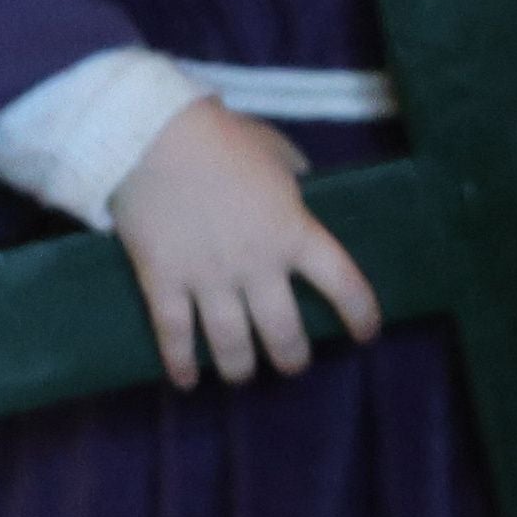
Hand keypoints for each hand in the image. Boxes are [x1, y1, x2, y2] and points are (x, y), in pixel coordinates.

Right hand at [108, 96, 384, 387]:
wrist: (151, 135)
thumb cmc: (220, 138)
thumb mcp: (276, 153)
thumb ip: (295, 177)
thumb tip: (302, 185)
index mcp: (294, 232)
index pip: (344, 284)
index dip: (360, 314)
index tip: (366, 334)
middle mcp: (257, 263)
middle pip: (284, 331)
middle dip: (292, 357)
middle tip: (292, 365)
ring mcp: (209, 276)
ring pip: (231, 343)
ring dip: (240, 368)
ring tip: (243, 376)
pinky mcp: (163, 280)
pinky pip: (173, 334)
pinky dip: (180, 363)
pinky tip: (187, 382)